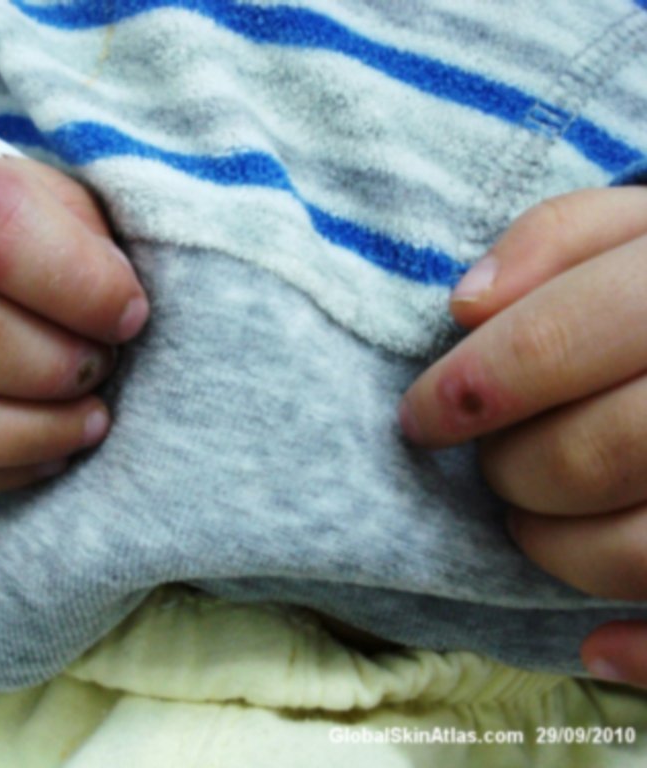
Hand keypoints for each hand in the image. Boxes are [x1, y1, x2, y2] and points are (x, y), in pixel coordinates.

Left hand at [398, 186, 646, 687]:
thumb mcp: (639, 230)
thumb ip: (558, 238)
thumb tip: (466, 304)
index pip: (556, 343)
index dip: (469, 388)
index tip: (419, 420)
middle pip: (594, 453)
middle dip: (513, 472)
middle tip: (492, 469)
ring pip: (641, 546)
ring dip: (557, 551)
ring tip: (531, 526)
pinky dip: (641, 653)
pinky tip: (594, 645)